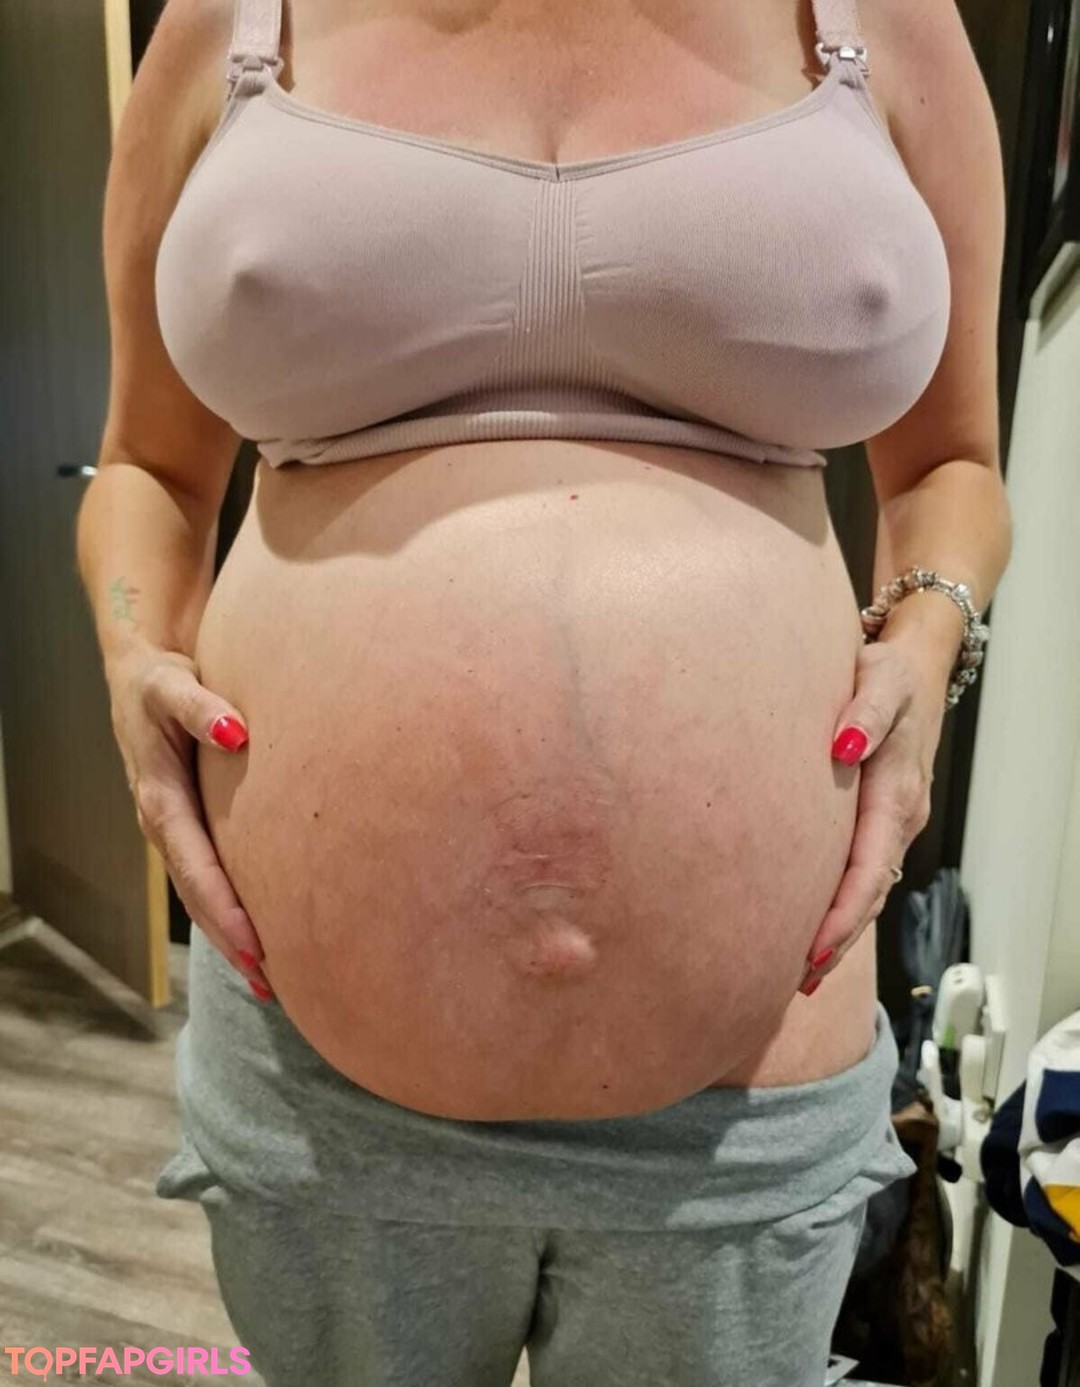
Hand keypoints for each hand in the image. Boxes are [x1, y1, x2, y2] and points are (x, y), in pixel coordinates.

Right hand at [107, 645, 272, 999]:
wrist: (141, 673)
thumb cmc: (160, 680)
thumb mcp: (172, 686)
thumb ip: (201, 708)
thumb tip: (236, 732)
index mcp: (159, 800)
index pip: (197, 869)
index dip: (226, 910)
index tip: (257, 947)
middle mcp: (165, 824)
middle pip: (200, 896)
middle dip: (232, 942)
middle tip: (273, 984)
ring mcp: (176, 829)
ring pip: (203, 894)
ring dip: (233, 936)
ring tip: (272, 980)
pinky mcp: (191, 824)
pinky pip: (211, 876)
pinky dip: (232, 909)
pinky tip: (261, 935)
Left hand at [798, 636, 948, 996]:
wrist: (913, 667)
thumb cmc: (887, 673)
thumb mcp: (881, 680)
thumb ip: (865, 712)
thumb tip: (843, 748)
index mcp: (896, 793)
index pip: (868, 868)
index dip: (843, 912)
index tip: (813, 948)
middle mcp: (899, 816)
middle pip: (869, 892)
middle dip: (837, 939)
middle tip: (797, 979)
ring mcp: (891, 822)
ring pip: (867, 887)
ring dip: (839, 930)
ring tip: (801, 973)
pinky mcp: (878, 820)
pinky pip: (862, 871)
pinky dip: (842, 904)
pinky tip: (814, 929)